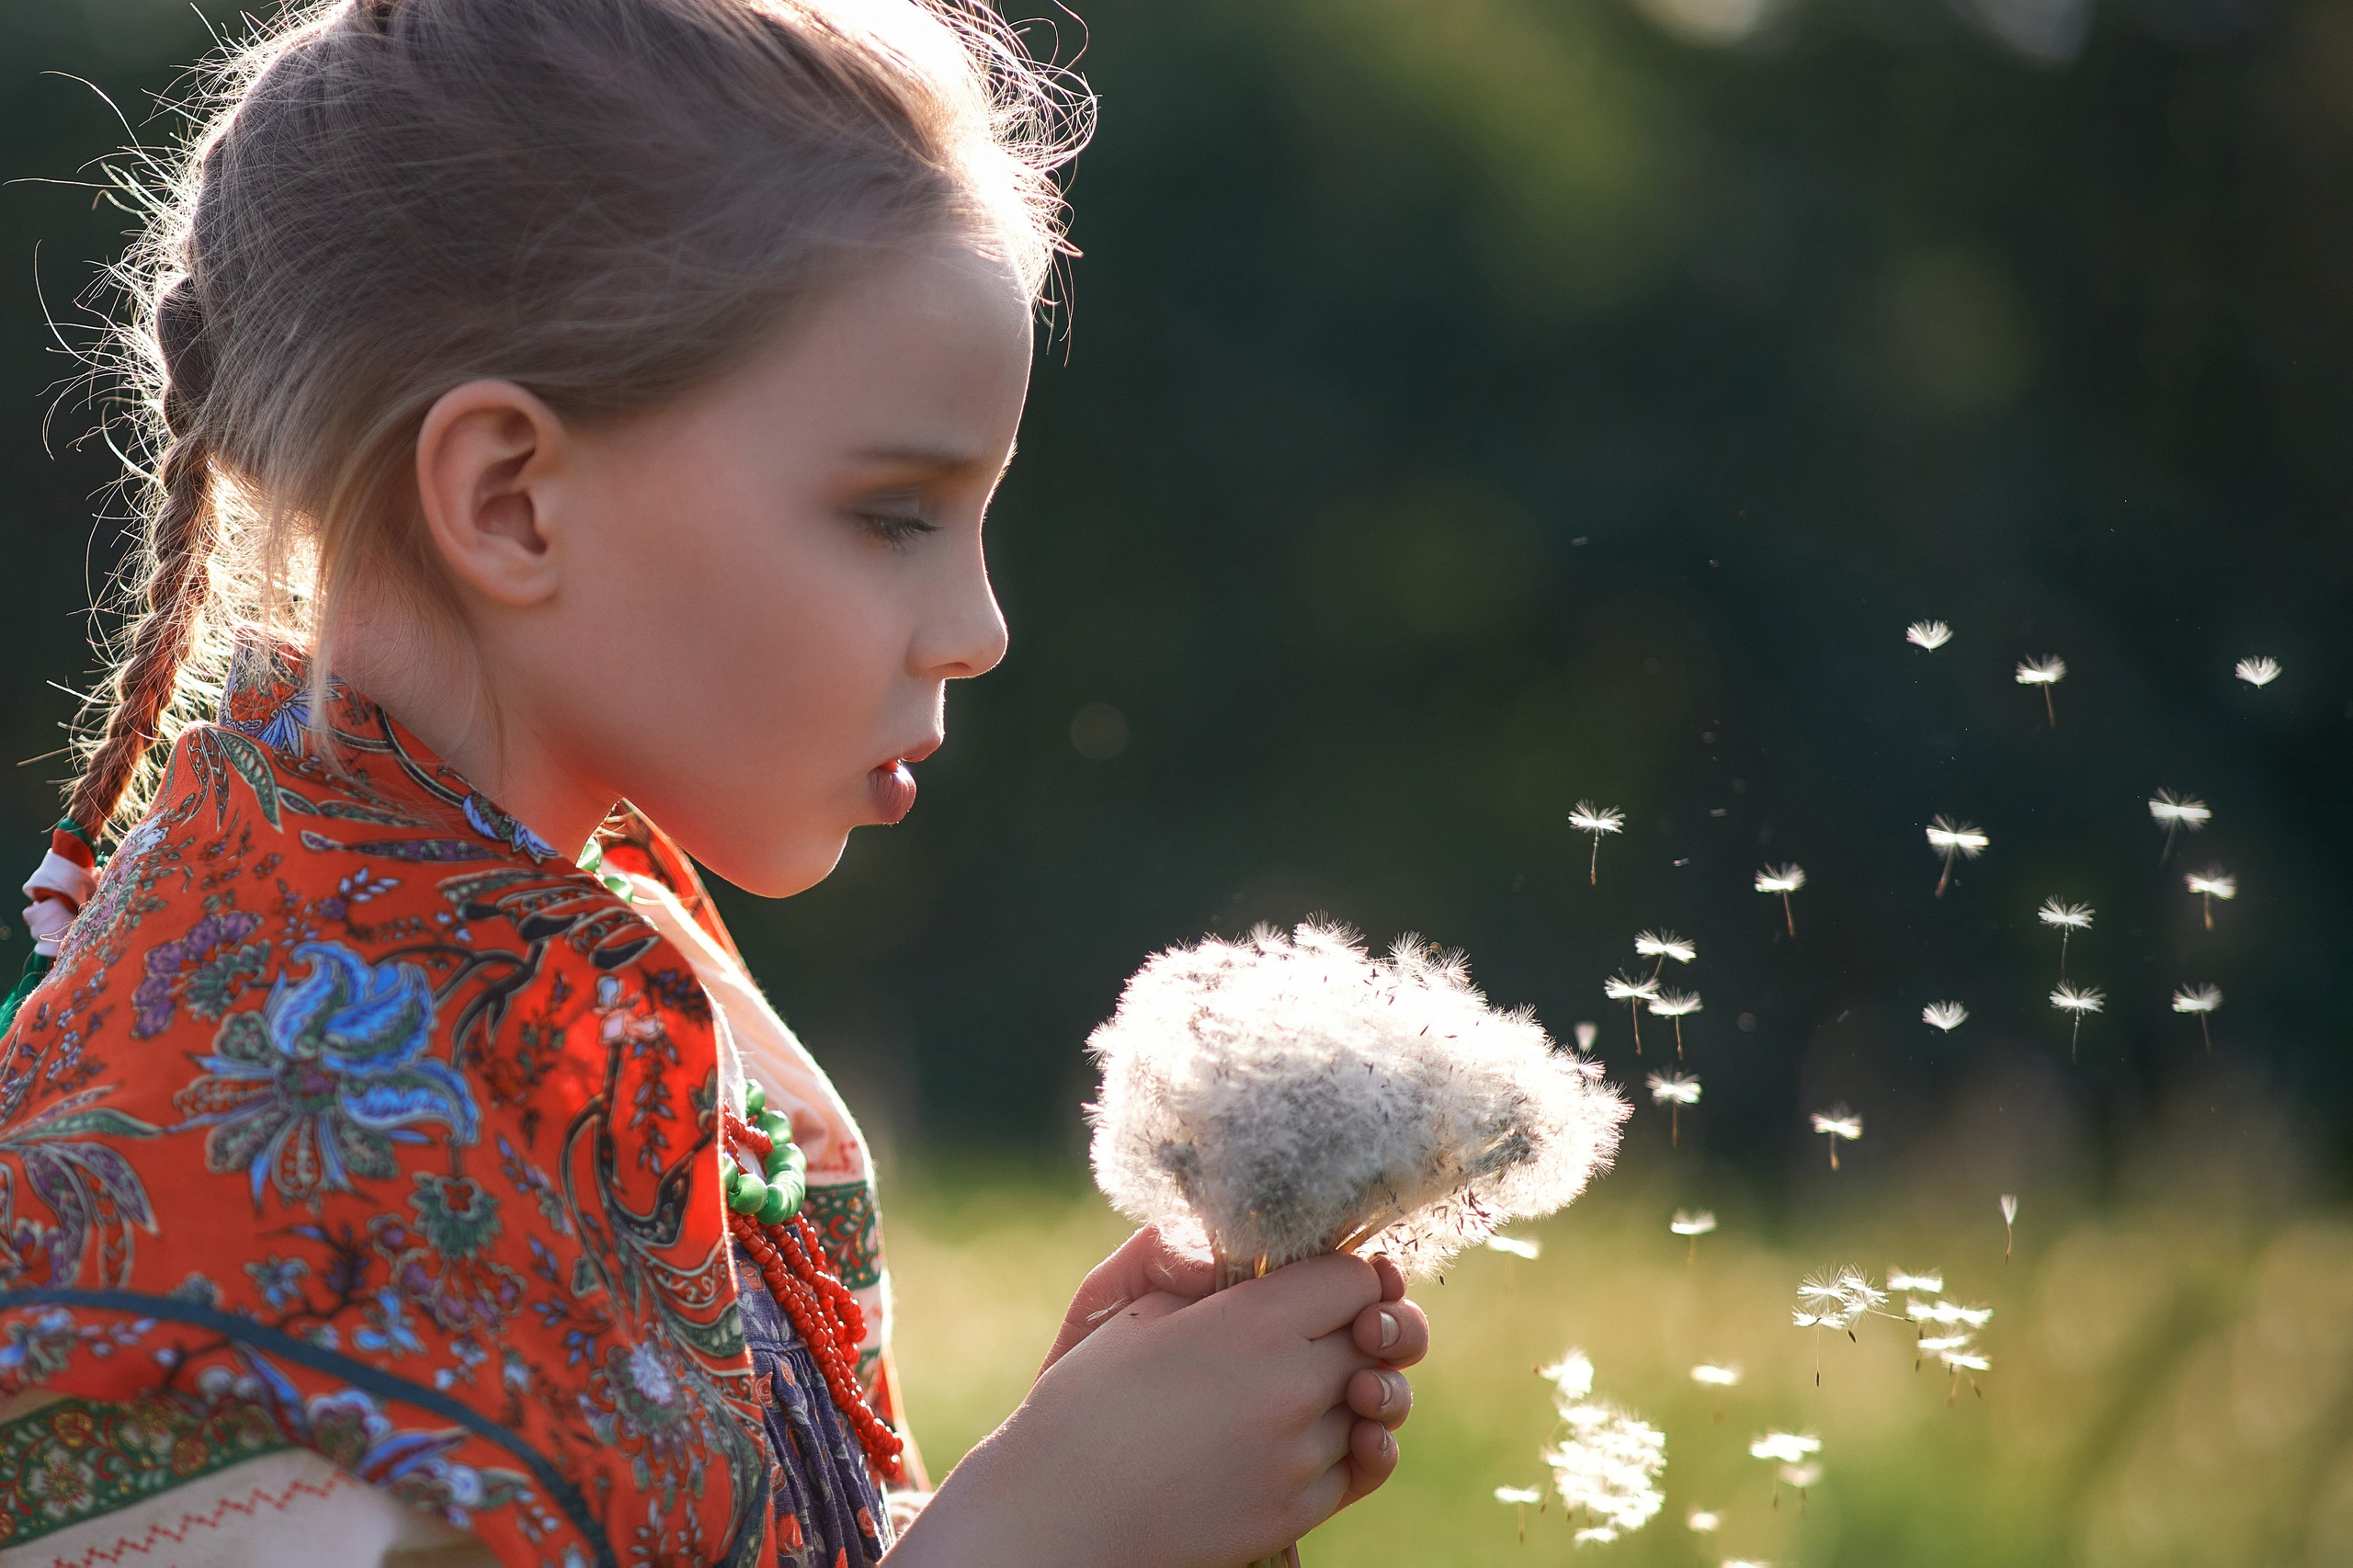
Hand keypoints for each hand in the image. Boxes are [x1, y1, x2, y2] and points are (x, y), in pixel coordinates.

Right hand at [895, 1249, 1427, 1567]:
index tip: (1315, 1277)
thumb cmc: (1084, 1403)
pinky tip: (1338, 1429)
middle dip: (1361, 1322)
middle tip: (1332, 1323)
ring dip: (1359, 1383)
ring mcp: (1299, 1456)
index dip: (1341, 1271)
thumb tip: (1266, 1260)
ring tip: (1331, 1378)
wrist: (1057, 1515)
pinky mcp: (1297, 1510)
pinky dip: (1357, 1443)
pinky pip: (1362, 1466)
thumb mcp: (1137, 1310)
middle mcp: (1292, 1387)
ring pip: (1378, 1401)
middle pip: (1381, 1335)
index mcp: (1253, 1324)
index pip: (1356, 1278)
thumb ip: (1213, 1274)